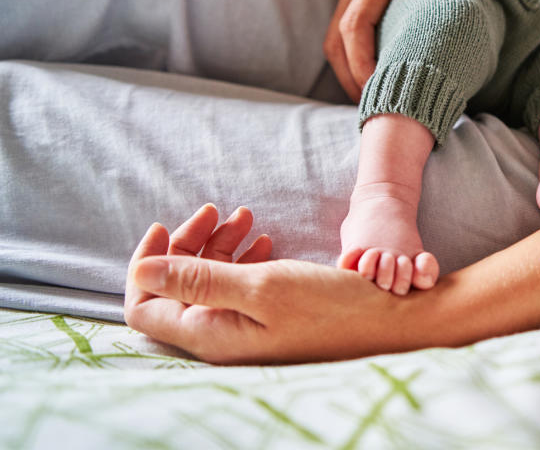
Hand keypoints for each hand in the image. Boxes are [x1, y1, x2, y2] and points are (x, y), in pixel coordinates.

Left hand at [124, 205, 406, 362]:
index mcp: (210, 333)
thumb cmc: (331, 306)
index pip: (144, 305)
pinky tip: (264, 240)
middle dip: (188, 243)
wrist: (390, 318)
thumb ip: (198, 279)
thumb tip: (141, 270)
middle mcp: (222, 336)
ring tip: (245, 217)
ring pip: (210, 282)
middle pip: (176, 288)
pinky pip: (239, 286)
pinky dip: (243, 258)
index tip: (165, 225)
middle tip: (215, 209)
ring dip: (219, 245)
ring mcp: (246, 329)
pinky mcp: (270, 319)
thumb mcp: (262, 285)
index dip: (146, 264)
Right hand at [324, 0, 459, 100]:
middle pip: (337, 42)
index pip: (354, 28)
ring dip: (348, 70)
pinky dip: (352, 55)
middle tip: (375, 110)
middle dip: (350, 79)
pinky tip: (373, 72)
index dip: (361, 63)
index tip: (376, 91)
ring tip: (373, 99)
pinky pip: (346, 28)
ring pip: (337, 37)